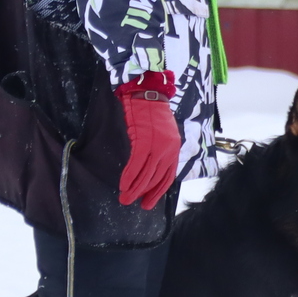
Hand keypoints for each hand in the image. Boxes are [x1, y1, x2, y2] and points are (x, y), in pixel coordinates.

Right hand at [115, 78, 180, 208]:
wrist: (146, 93)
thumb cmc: (151, 112)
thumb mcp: (161, 134)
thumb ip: (159, 151)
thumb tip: (149, 170)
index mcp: (174, 149)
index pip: (167, 177)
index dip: (157, 192)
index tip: (147, 202)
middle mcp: (169, 149)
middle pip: (156, 178)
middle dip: (144, 193)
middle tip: (133, 203)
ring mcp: (157, 145)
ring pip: (146, 174)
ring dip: (134, 188)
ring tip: (124, 198)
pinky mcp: (145, 140)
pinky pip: (136, 163)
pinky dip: (129, 176)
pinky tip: (123, 184)